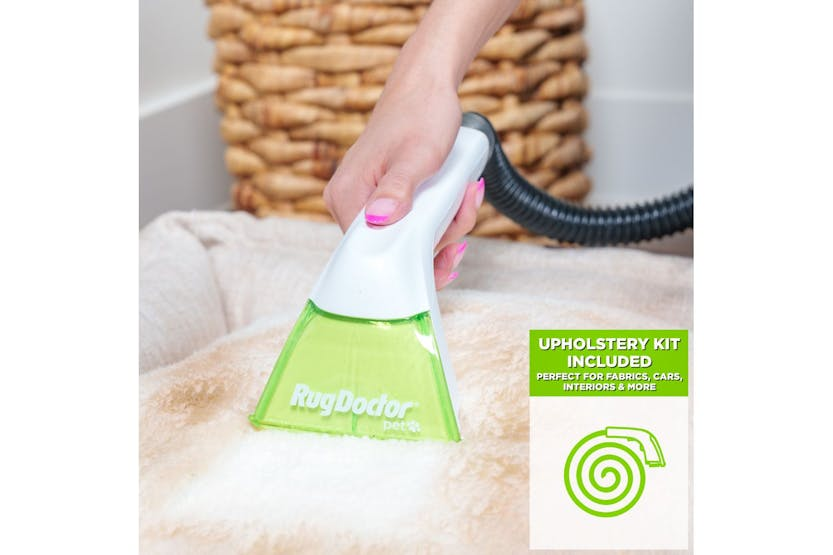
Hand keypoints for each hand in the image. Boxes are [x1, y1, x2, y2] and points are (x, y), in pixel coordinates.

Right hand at [323, 75, 484, 289]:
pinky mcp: (385, 198)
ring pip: (409, 238)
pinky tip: (459, 198)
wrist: (426, 85)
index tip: (449, 253)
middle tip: (463, 213)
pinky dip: (441, 216)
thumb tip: (378, 220)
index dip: (414, 259)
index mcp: (346, 197)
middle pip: (394, 250)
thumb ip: (397, 190)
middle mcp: (349, 204)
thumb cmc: (420, 112)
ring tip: (465, 195)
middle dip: (438, 239)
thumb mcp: (416, 155)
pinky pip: (413, 223)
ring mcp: (367, 202)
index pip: (372, 255)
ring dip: (446, 225)